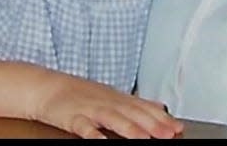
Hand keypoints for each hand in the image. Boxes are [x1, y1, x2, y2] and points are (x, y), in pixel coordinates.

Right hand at [33, 74, 182, 138]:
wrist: (48, 87)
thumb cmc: (81, 94)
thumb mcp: (112, 96)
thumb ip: (136, 104)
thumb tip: (161, 108)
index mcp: (118, 98)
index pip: (144, 108)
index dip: (161, 118)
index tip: (178, 128)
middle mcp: (108, 102)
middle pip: (133, 113)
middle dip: (152, 125)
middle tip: (168, 134)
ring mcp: (90, 109)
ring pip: (113, 118)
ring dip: (130, 129)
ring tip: (144, 140)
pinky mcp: (73, 117)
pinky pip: (84, 127)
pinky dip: (93, 134)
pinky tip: (101, 142)